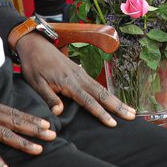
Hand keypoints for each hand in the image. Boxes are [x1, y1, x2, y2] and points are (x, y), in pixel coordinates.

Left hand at [16, 33, 135, 125]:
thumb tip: (59, 112)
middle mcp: (79, 77)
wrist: (36, 44)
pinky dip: (108, 94)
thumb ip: (49, 97)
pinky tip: (114, 100)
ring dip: (117, 101)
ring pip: (102, 90)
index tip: (112, 122)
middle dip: (118, 106)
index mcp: (69, 82)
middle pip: (102, 95)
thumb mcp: (35, 83)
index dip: (101, 113)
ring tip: (130, 110)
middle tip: (132, 116)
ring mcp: (81, 74)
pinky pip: (97, 85)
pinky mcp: (80, 72)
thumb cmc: (33, 65)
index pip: (88, 101)